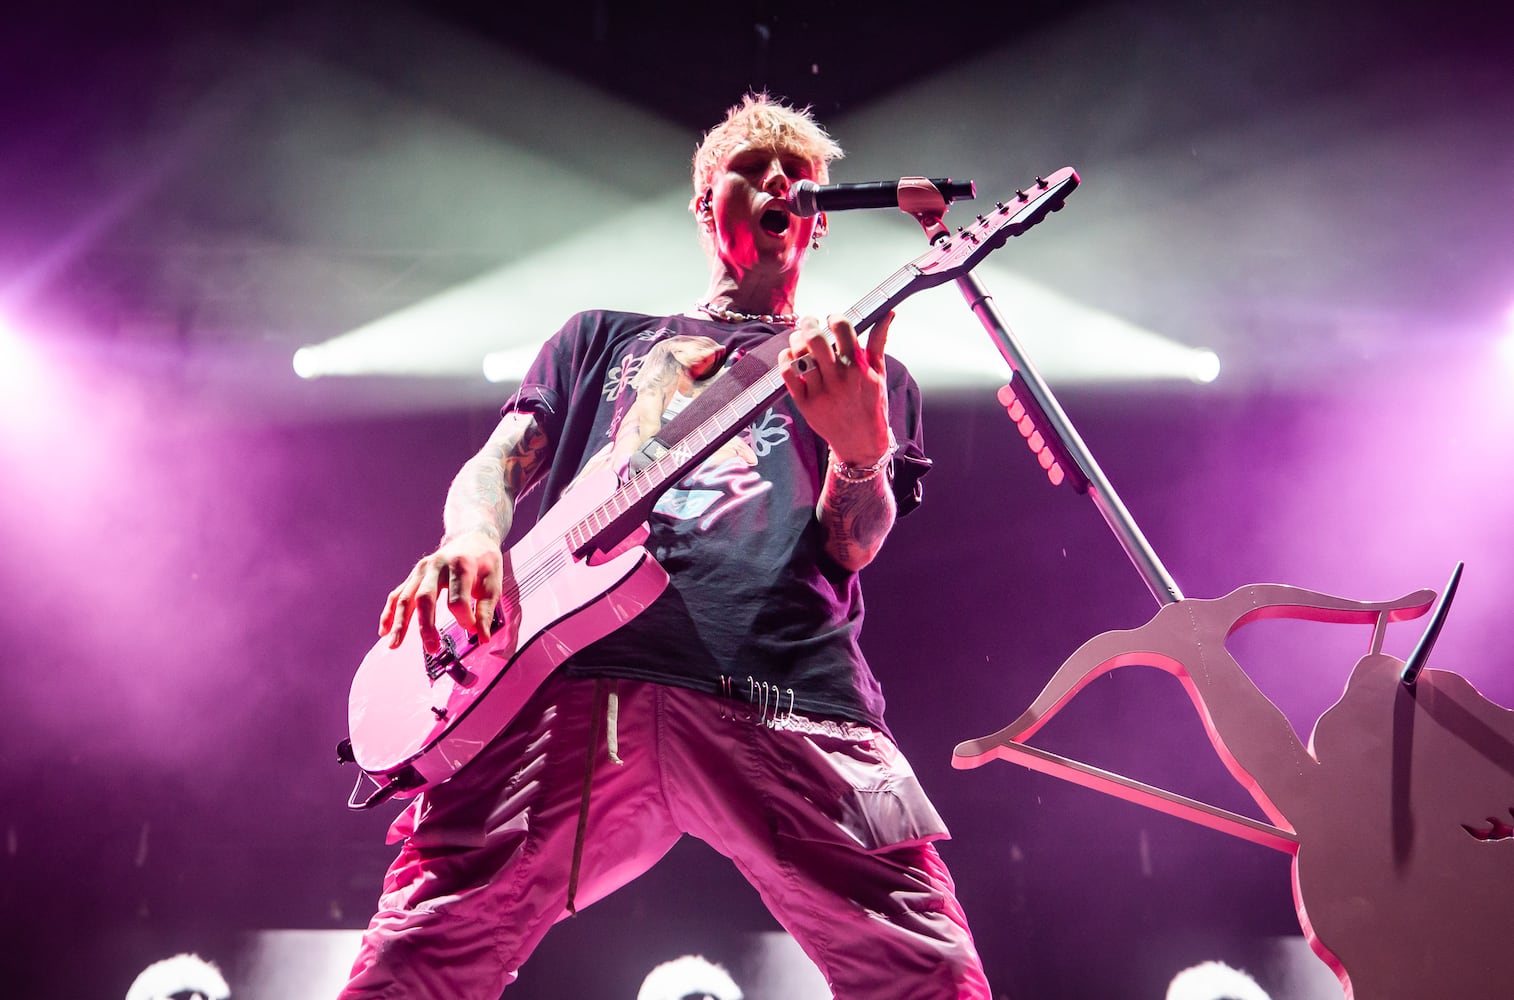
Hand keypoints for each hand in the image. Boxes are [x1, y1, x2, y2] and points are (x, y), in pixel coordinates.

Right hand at [379, 530, 504, 654]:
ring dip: (400, 622)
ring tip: (395, 644)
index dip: (465, 620)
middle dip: (426, 627)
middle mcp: (436, 566)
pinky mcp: (414, 575)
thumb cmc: (484, 562)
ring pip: (406, 597)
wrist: (472, 537)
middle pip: (425, 598)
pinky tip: (384, 631)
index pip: (457, 600)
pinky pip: (397, 594)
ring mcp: (422, 570)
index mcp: (460, 566)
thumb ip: (485, 610)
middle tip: (432, 649)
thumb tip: (482, 637)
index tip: (473, 630)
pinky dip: (389, 613)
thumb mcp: (493, 583)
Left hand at [779, 311, 893, 463]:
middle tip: (808, 321)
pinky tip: (790, 356)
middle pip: (816, 339)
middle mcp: (839, 378)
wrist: (862, 441)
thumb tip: (887, 314)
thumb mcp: (879, 372)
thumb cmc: (871, 404)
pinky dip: (785, 360)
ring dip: (795, 340)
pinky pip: (787, 375)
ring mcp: (821, 391)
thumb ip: (878, 341)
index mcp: (858, 366)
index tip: (832, 319)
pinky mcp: (805, 404)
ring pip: (799, 355)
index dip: (834, 317)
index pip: (843, 328)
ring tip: (799, 339)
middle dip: (808, 323)